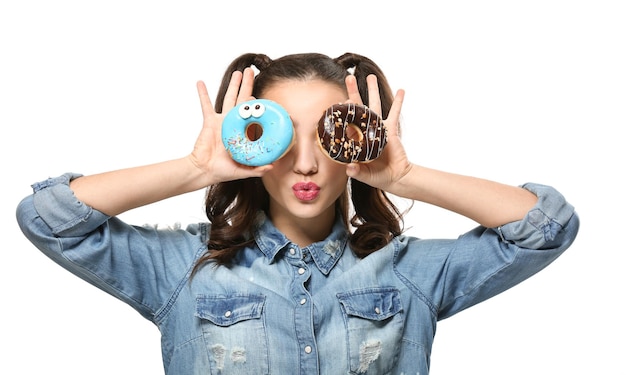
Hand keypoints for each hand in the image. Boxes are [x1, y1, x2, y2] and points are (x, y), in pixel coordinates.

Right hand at [190, 68, 272, 184]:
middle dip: (247, 85)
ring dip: (233, 85)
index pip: (254, 115)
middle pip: (242, 100)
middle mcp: (234, 123)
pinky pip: (205, 105)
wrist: (205, 170)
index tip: (267, 97)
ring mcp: (221, 120)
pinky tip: (200, 82)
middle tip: (252, 71)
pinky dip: (202, 94)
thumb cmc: (223, 171)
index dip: (260, 106)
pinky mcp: (209, 122)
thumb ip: (257, 168)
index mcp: (243, 132)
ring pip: (228, 98)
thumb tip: (273, 166)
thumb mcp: (244, 170)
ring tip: (238, 72)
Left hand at [344, 74, 411, 192]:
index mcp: (355, 139)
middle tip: (349, 77)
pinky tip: (401, 90)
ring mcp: (378, 128)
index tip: (337, 103)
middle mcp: (365, 130)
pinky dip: (398, 102)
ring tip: (370, 76)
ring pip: (374, 105)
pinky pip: (394, 113)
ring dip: (372, 90)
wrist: (395, 177)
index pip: (345, 122)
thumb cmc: (377, 176)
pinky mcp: (391, 130)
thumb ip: (357, 172)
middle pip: (358, 108)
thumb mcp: (365, 175)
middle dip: (353, 92)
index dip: (342, 113)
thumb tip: (349, 168)